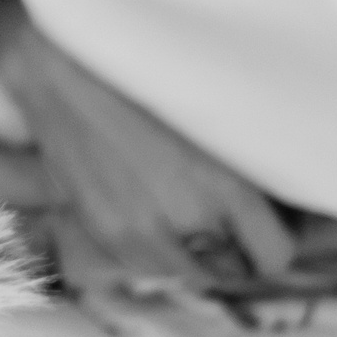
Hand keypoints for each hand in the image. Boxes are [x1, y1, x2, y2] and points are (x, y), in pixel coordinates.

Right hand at [0, 0, 336, 292]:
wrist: (56, 63)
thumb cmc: (146, 69)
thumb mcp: (216, 107)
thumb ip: (247, 162)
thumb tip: (280, 193)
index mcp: (222, 194)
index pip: (275, 256)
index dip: (280, 234)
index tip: (276, 211)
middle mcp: (183, 226)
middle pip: (236, 272)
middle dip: (241, 246)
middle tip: (237, 209)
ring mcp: (137, 237)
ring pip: (190, 273)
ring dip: (198, 249)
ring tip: (189, 205)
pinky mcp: (102, 234)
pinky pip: (149, 264)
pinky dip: (157, 244)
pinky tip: (151, 203)